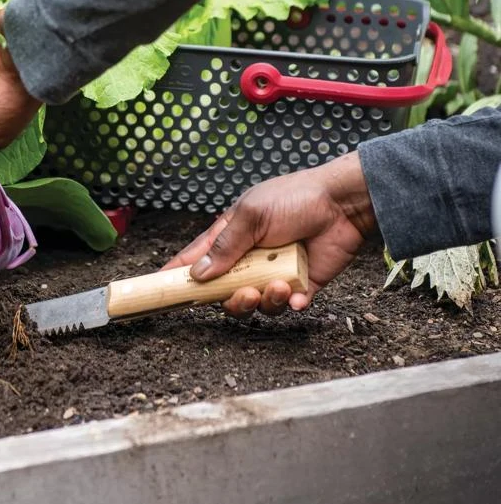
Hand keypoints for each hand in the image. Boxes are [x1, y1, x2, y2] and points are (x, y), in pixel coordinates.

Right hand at [162, 152, 378, 318]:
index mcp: (233, 235)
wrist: (343, 204)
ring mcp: (275, 272)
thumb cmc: (296, 198)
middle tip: (245, 292)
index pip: (198, 257)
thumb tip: (197, 273)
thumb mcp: (253, 215)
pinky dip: (291, 303)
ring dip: (265, 300)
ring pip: (256, 303)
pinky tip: (297, 293)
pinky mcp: (302, 284)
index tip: (161, 288)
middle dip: (232, 299)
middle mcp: (250, 257)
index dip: (179, 273)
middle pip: (226, 291)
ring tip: (279, 286)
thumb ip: (226, 245)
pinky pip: (289, 305)